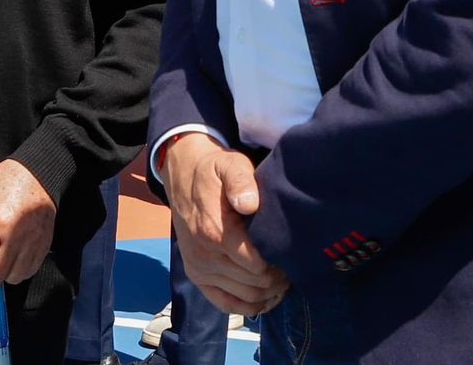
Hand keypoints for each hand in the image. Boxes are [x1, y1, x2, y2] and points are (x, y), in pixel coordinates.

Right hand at [159, 133, 288, 315]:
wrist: (183, 174)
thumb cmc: (214, 171)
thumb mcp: (229, 165)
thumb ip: (241, 182)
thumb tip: (249, 203)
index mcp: (214, 232)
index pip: (258, 267)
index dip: (279, 264)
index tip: (288, 252)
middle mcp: (204, 256)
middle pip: (255, 285)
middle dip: (277, 279)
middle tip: (289, 265)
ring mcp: (198, 268)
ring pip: (245, 298)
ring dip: (268, 293)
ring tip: (281, 277)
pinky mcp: (196, 276)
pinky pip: (226, 304)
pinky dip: (249, 306)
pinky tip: (265, 296)